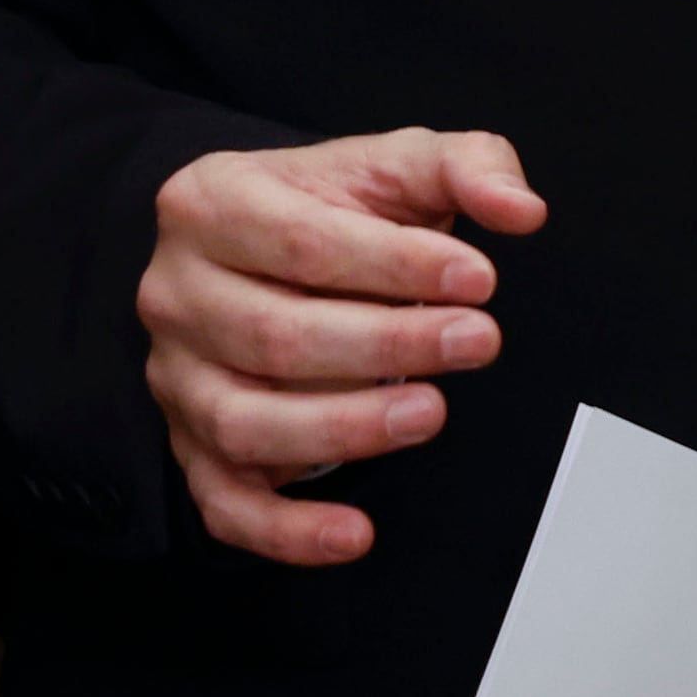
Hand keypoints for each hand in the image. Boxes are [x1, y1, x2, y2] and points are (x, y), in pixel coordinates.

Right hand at [136, 127, 545, 565]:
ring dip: (346, 428)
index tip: (478, 278)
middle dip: (389, 344)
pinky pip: (226, 504)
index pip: (302, 240)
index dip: (396, 264)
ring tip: (431, 411)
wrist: (263, 249)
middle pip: (275, 334)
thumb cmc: (330, 209)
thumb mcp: (395, 164)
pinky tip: (355, 532)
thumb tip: (520, 207)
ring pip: (246, 423)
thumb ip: (466, 166)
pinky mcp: (192, 446)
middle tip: (477, 341)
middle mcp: (176, 293)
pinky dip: (287, 531)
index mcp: (212, 202)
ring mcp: (178, 377)